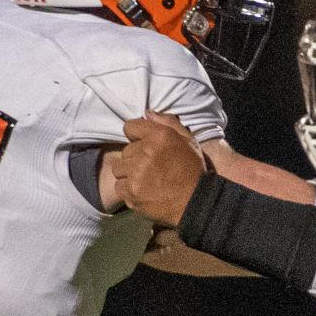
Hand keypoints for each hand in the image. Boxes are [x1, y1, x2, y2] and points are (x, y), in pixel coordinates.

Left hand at [116, 110, 208, 225]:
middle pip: (125, 151)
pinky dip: (128, 190)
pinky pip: (119, 187)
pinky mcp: (132, 192)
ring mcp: (137, 173)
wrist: (196, 203)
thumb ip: (167, 122)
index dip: (136, 136)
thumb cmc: (193, 170)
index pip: (129, 127)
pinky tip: (143, 192)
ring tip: (146, 180)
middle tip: (152, 168)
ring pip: (119, 169)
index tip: (145, 146)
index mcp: (159, 135)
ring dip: (129, 174)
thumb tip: (147, 113)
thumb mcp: (187, 140)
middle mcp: (145, 152)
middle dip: (135, 158)